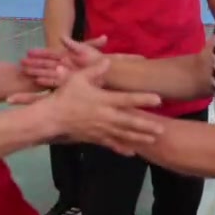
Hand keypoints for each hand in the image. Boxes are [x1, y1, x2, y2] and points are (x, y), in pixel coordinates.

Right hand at [21, 35, 106, 87]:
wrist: (107, 74)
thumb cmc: (96, 60)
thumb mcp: (87, 50)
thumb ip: (79, 44)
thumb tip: (63, 37)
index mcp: (66, 56)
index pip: (51, 53)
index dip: (40, 52)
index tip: (29, 52)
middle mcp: (63, 65)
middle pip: (47, 63)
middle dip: (35, 63)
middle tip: (22, 63)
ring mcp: (63, 74)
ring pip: (48, 72)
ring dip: (37, 72)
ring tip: (25, 72)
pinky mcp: (65, 84)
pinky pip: (54, 82)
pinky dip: (46, 81)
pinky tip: (37, 81)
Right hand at [24, 59, 163, 155]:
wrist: (51, 118)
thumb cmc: (65, 96)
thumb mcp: (78, 78)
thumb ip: (95, 69)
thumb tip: (108, 61)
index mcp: (103, 100)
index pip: (127, 99)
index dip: (143, 99)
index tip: (158, 99)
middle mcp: (105, 117)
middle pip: (130, 122)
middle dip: (146, 126)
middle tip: (162, 129)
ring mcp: (101, 130)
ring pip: (124, 135)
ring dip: (139, 138)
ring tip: (154, 140)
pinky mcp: (95, 138)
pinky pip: (111, 144)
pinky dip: (122, 148)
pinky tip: (132, 153)